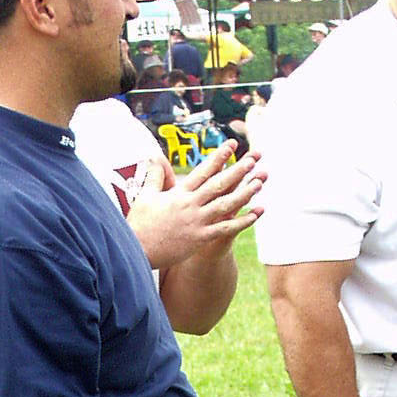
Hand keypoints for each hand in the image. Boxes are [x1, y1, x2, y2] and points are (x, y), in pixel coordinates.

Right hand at [126, 144, 264, 272]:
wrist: (136, 251)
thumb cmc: (139, 225)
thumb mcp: (144, 196)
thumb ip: (154, 176)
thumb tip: (154, 156)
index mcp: (179, 193)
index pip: (203, 171)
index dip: (219, 157)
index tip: (232, 145)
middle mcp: (190, 205)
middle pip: (218, 184)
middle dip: (237, 171)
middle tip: (254, 159)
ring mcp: (196, 222)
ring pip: (226, 204)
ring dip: (245, 193)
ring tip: (260, 182)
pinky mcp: (199, 238)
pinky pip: (225, 228)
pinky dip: (242, 221)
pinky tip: (256, 214)